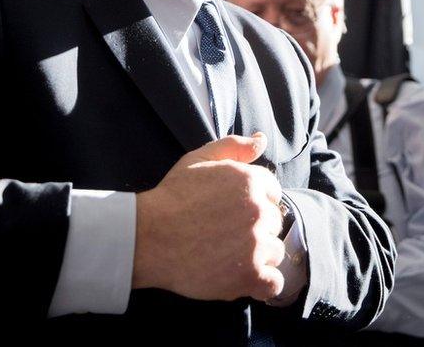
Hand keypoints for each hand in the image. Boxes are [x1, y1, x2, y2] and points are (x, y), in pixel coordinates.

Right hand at [133, 132, 286, 301]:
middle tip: (225, 233)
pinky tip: (242, 276)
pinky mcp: (249, 275)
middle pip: (274, 222)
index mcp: (250, 181)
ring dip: (258, 255)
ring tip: (228, 254)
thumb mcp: (198, 159)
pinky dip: (262, 283)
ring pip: (275, 252)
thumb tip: (261, 140)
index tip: (232, 211)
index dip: (253, 201)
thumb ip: (234, 146)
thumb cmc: (171, 197)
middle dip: (255, 228)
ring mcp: (256, 245)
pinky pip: (274, 284)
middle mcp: (258, 211)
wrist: (149, 237)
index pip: (273, 193)